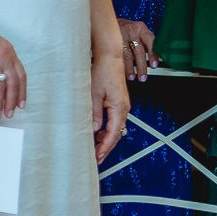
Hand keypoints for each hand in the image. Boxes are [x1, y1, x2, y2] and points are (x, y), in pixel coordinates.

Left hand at [89, 41, 129, 161]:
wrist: (109, 57)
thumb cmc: (102, 71)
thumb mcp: (93, 94)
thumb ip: (94, 114)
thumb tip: (92, 130)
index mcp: (119, 109)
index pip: (113, 135)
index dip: (105, 148)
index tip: (97, 157)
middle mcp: (124, 109)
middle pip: (116, 134)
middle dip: (106, 147)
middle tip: (96, 158)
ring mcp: (122, 106)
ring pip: (115, 128)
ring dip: (106, 139)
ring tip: (95, 147)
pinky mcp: (118, 102)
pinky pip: (114, 121)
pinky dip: (107, 130)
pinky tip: (98, 132)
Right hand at [116, 19, 156, 81]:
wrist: (107, 20)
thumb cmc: (126, 29)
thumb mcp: (137, 31)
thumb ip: (146, 42)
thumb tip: (154, 59)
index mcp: (141, 28)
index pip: (151, 42)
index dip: (153, 55)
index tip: (154, 65)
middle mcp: (131, 30)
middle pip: (139, 51)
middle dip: (141, 66)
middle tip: (143, 77)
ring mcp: (120, 35)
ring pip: (127, 55)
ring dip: (129, 68)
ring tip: (132, 77)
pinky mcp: (110, 40)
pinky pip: (117, 55)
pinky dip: (120, 64)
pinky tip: (122, 71)